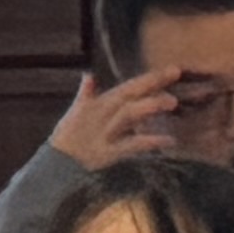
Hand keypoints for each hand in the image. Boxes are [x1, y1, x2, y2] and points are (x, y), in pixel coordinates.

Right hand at [47, 63, 204, 169]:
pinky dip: (151, 142)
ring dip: (150, 105)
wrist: (58, 163)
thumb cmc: (70, 136)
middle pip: (131, 94)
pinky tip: (170, 140)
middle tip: (175, 73)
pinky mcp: (109, 151)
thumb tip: (88, 76)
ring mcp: (107, 132)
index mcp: (101, 103)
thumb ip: (86, 93)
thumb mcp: (76, 111)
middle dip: (152, 83)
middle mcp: (105, 113)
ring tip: (173, 101)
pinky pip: (133, 145)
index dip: (151, 78)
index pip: (130, 87)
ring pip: (129, 114)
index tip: (174, 69)